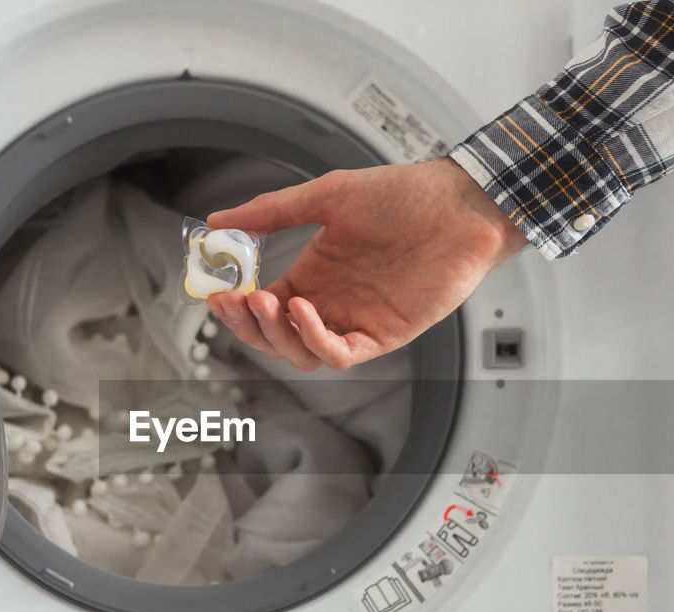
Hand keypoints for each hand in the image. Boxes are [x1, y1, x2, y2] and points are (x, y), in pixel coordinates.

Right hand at [205, 157, 529, 370]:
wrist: (458, 204)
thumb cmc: (405, 195)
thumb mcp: (327, 195)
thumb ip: (272, 212)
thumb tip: (218, 219)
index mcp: (314, 274)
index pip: (262, 306)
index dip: (236, 306)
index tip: (215, 292)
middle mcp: (331, 301)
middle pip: (275, 337)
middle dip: (248, 325)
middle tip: (235, 301)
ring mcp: (356, 319)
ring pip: (302, 353)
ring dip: (277, 335)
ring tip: (266, 303)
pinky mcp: (384, 333)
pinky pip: (341, 354)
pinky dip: (316, 341)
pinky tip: (303, 311)